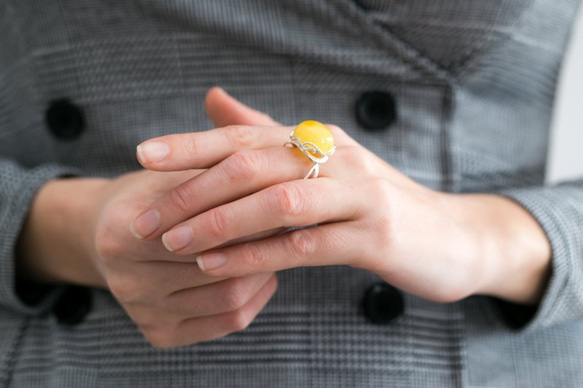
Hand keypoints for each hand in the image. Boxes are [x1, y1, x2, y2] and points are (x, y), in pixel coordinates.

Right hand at [16, 90, 280, 347]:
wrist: (113, 237)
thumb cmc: (152, 197)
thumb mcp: (172, 176)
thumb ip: (212, 180)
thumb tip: (272, 184)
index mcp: (121, 234)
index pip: (202, 227)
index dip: (246, 212)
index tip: (277, 198)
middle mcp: (126, 282)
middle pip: (217, 266)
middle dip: (259, 242)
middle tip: (288, 222)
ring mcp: (143, 314)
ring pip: (228, 297)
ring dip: (262, 271)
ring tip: (277, 245)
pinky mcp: (160, 335)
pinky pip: (227, 321)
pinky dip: (255, 297)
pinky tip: (261, 273)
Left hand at [132, 88, 550, 304]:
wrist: (455, 236)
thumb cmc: (375, 203)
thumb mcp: (325, 165)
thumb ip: (268, 137)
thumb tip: (213, 100)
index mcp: (319, 140)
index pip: (247, 136)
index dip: (194, 144)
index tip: (145, 155)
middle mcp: (338, 158)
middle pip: (254, 165)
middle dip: (194, 190)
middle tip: (149, 217)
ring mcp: (360, 196)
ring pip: (278, 203)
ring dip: (220, 223)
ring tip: (174, 242)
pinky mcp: (376, 237)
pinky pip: (308, 245)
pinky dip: (259, 254)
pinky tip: (221, 264)